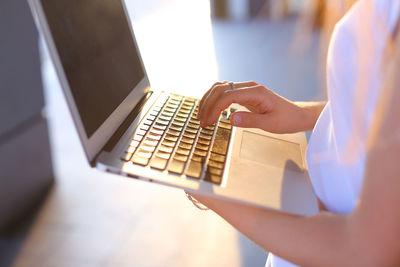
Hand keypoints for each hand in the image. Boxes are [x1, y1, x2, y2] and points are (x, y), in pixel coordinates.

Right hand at [198, 81, 319, 133]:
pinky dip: (214, 100)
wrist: (296, 115)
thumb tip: (230, 119)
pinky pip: (225, 93)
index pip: (228, 95)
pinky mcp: (244, 94)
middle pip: (220, 88)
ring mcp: (246, 89)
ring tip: (202, 116)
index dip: (215, 108)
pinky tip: (210, 111)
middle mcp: (249, 87)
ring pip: (220, 88)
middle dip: (208, 104)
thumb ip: (250, 120)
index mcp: (256, 92)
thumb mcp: (270, 124)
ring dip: (208, 100)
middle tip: (202, 121)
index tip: (208, 121)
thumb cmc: (286, 119)